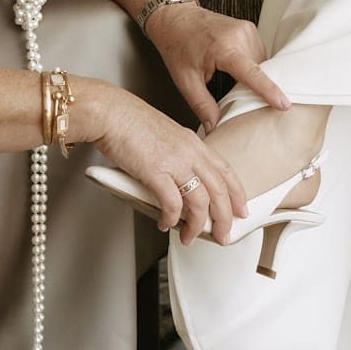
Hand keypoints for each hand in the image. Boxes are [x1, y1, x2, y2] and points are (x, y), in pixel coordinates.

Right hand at [87, 86, 251, 243]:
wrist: (110, 112)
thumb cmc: (129, 121)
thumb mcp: (165, 134)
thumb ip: (177, 154)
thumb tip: (178, 176)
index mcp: (193, 142)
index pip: (225, 171)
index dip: (236, 193)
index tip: (240, 209)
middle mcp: (189, 152)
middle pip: (218, 190)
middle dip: (224, 218)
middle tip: (222, 235)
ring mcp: (174, 161)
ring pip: (199, 201)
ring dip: (196, 224)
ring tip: (190, 236)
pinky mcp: (155, 172)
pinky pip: (171, 203)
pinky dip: (170, 218)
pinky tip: (165, 224)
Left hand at [143, 0, 288, 133]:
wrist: (174, 18)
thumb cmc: (177, 45)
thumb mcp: (184, 80)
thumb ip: (201, 105)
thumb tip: (214, 127)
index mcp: (223, 47)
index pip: (252, 72)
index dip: (269, 90)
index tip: (283, 103)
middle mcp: (239, 35)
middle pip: (259, 69)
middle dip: (254, 87)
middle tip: (240, 99)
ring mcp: (246, 29)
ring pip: (262, 62)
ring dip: (254, 75)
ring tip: (232, 79)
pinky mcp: (248, 28)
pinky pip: (259, 53)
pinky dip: (252, 65)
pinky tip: (238, 70)